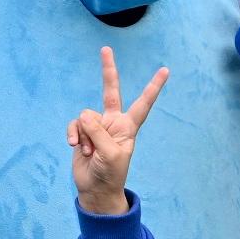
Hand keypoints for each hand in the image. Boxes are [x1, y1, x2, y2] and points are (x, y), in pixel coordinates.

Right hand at [68, 45, 165, 216]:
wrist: (95, 189)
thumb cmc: (110, 174)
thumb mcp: (110, 154)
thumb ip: (98, 132)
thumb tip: (84, 115)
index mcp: (128, 126)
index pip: (143, 103)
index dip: (153, 87)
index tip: (165, 70)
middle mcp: (113, 122)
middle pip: (111, 91)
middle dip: (108, 71)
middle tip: (106, 49)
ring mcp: (96, 127)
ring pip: (85, 116)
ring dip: (84, 135)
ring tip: (89, 151)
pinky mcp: (81, 133)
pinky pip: (74, 125)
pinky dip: (73, 135)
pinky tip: (75, 147)